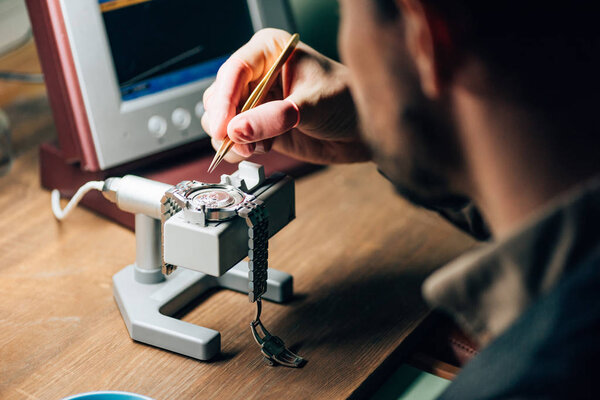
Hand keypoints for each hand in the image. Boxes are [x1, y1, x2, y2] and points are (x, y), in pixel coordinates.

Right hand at [202, 28, 370, 164]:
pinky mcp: (258, 126)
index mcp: (270, 51)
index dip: (225, 99)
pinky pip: (232, 139)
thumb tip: (238, 129)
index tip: (223, 126)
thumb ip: (276, 118)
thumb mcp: (314, 105)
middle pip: (220, 96)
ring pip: (221, 119)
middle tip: (240, 142)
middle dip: (226, 122)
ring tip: (255, 147)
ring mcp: (256, 102)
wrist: (361, 131)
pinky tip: (258, 150)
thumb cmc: (347, 102)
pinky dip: (238, 149)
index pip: (235, 70)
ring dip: (232, 139)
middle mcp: (257, 74)